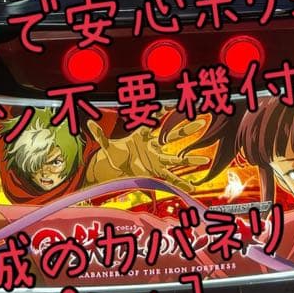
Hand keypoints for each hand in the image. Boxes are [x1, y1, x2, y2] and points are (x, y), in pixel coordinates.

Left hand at [85, 120, 210, 190]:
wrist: (119, 170)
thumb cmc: (117, 155)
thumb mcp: (108, 147)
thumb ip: (100, 135)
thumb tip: (89, 122)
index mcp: (143, 137)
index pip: (153, 124)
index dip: (160, 114)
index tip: (167, 104)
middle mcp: (153, 148)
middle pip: (172, 137)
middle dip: (185, 130)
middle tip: (200, 123)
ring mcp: (157, 162)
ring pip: (176, 160)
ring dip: (190, 161)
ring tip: (204, 161)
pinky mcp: (156, 175)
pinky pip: (171, 180)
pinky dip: (181, 184)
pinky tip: (192, 188)